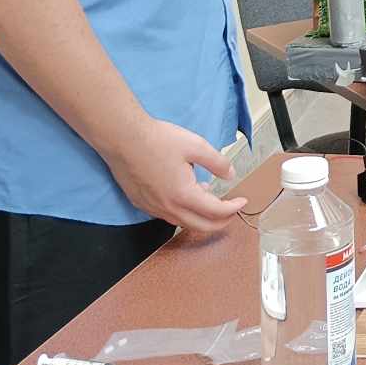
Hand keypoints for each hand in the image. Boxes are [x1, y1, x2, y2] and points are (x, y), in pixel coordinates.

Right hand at [100, 118, 247, 233]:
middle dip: (221, 222)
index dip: (233, 209)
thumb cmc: (157, 140)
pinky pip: (167, 216)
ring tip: (209, 198)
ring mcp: (152, 208)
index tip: (242, 201)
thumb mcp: (196, 146)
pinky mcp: (141, 203)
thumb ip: (217, 163)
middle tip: (231, 211)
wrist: (123, 138)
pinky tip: (184, 195)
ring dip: (200, 217)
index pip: (216, 212)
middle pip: (201, 226)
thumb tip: (230, 175)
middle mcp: (168, 207)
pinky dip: (182, 212)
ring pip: (182, 223)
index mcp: (184, 195)